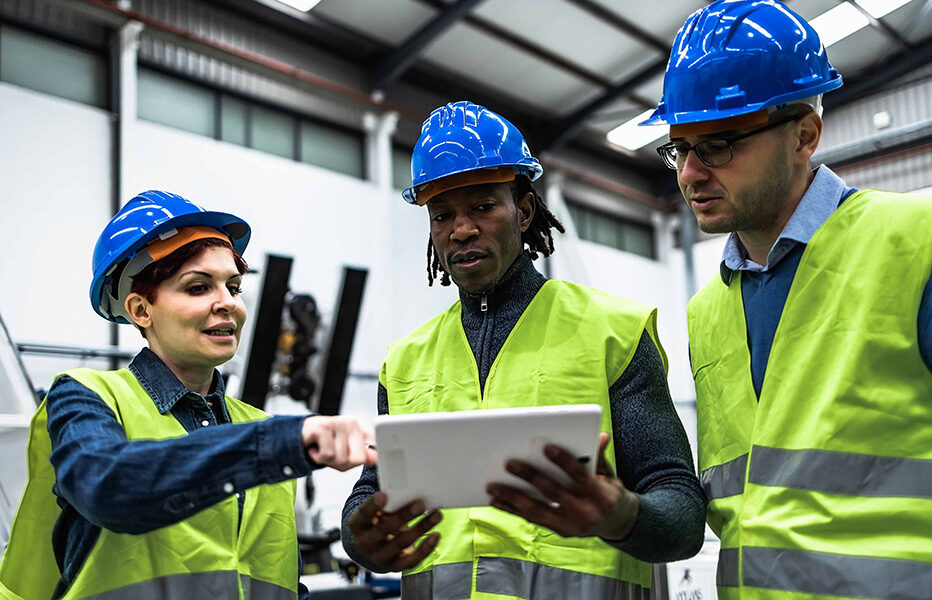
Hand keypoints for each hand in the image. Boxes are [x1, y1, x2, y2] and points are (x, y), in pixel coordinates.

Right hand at [301, 416, 377, 470]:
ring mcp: (338, 422)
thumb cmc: (326, 444)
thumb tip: (374, 458)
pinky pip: (327, 454)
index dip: (367, 458)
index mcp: (361, 428)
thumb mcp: (346, 454)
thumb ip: (361, 457)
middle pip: (358, 458)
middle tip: (333, 454)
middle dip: (343, 463)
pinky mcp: (323, 426)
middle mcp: (351, 423)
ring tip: (323, 449)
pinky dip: (319, 457)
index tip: (360, 458)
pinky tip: (316, 448)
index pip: (375, 446)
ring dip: (328, 460)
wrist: (302, 435)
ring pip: (341, 457)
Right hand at [347, 492, 441, 571]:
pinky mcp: (394, 567)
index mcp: (357, 525)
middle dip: (403, 516)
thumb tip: (407, 487)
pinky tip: (435, 535)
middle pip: (384, 529)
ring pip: (400, 543)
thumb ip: (386, 502)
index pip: (363, 515)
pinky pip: (411, 560)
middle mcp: (365, 543)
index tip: (383, 495)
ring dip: (421, 528)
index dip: (372, 506)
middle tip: (420, 505)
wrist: (373, 547)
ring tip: (436, 515)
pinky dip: (425, 548)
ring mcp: (379, 557)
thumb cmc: (377, 521)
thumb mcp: (376, 511)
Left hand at [486, 432, 638, 539]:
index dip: (564, 461)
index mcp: (600, 495)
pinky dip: (513, 510)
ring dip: (513, 498)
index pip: (580, 476)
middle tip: (509, 463)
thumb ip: (599, 457)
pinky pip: (533, 520)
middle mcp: (585, 513)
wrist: (619, 524)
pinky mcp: (560, 532)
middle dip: (530, 478)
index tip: (546, 447)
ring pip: (538, 511)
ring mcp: (571, 526)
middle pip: (553, 493)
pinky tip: (497, 501)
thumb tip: (601, 435)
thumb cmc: (609, 492)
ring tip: (493, 486)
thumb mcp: (609, 474)